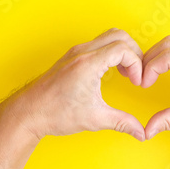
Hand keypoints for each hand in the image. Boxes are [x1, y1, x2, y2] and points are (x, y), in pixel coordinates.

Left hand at [0, 28, 145, 141]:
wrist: (29, 112)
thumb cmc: (55, 114)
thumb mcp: (94, 119)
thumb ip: (122, 123)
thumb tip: (141, 132)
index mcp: (88, 64)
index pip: (123, 49)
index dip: (137, 64)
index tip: (136, 82)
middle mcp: (82, 52)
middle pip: (119, 36)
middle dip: (134, 52)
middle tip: (135, 73)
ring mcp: (76, 52)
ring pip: (108, 36)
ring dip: (122, 50)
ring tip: (125, 72)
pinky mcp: (72, 56)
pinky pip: (98, 43)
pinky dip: (110, 52)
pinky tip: (111, 71)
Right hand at [142, 36, 169, 140]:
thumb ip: (167, 120)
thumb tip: (146, 130)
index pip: (166, 56)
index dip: (148, 69)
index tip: (143, 84)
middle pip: (168, 44)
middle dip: (150, 58)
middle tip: (143, 77)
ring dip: (160, 55)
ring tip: (151, 74)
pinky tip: (167, 71)